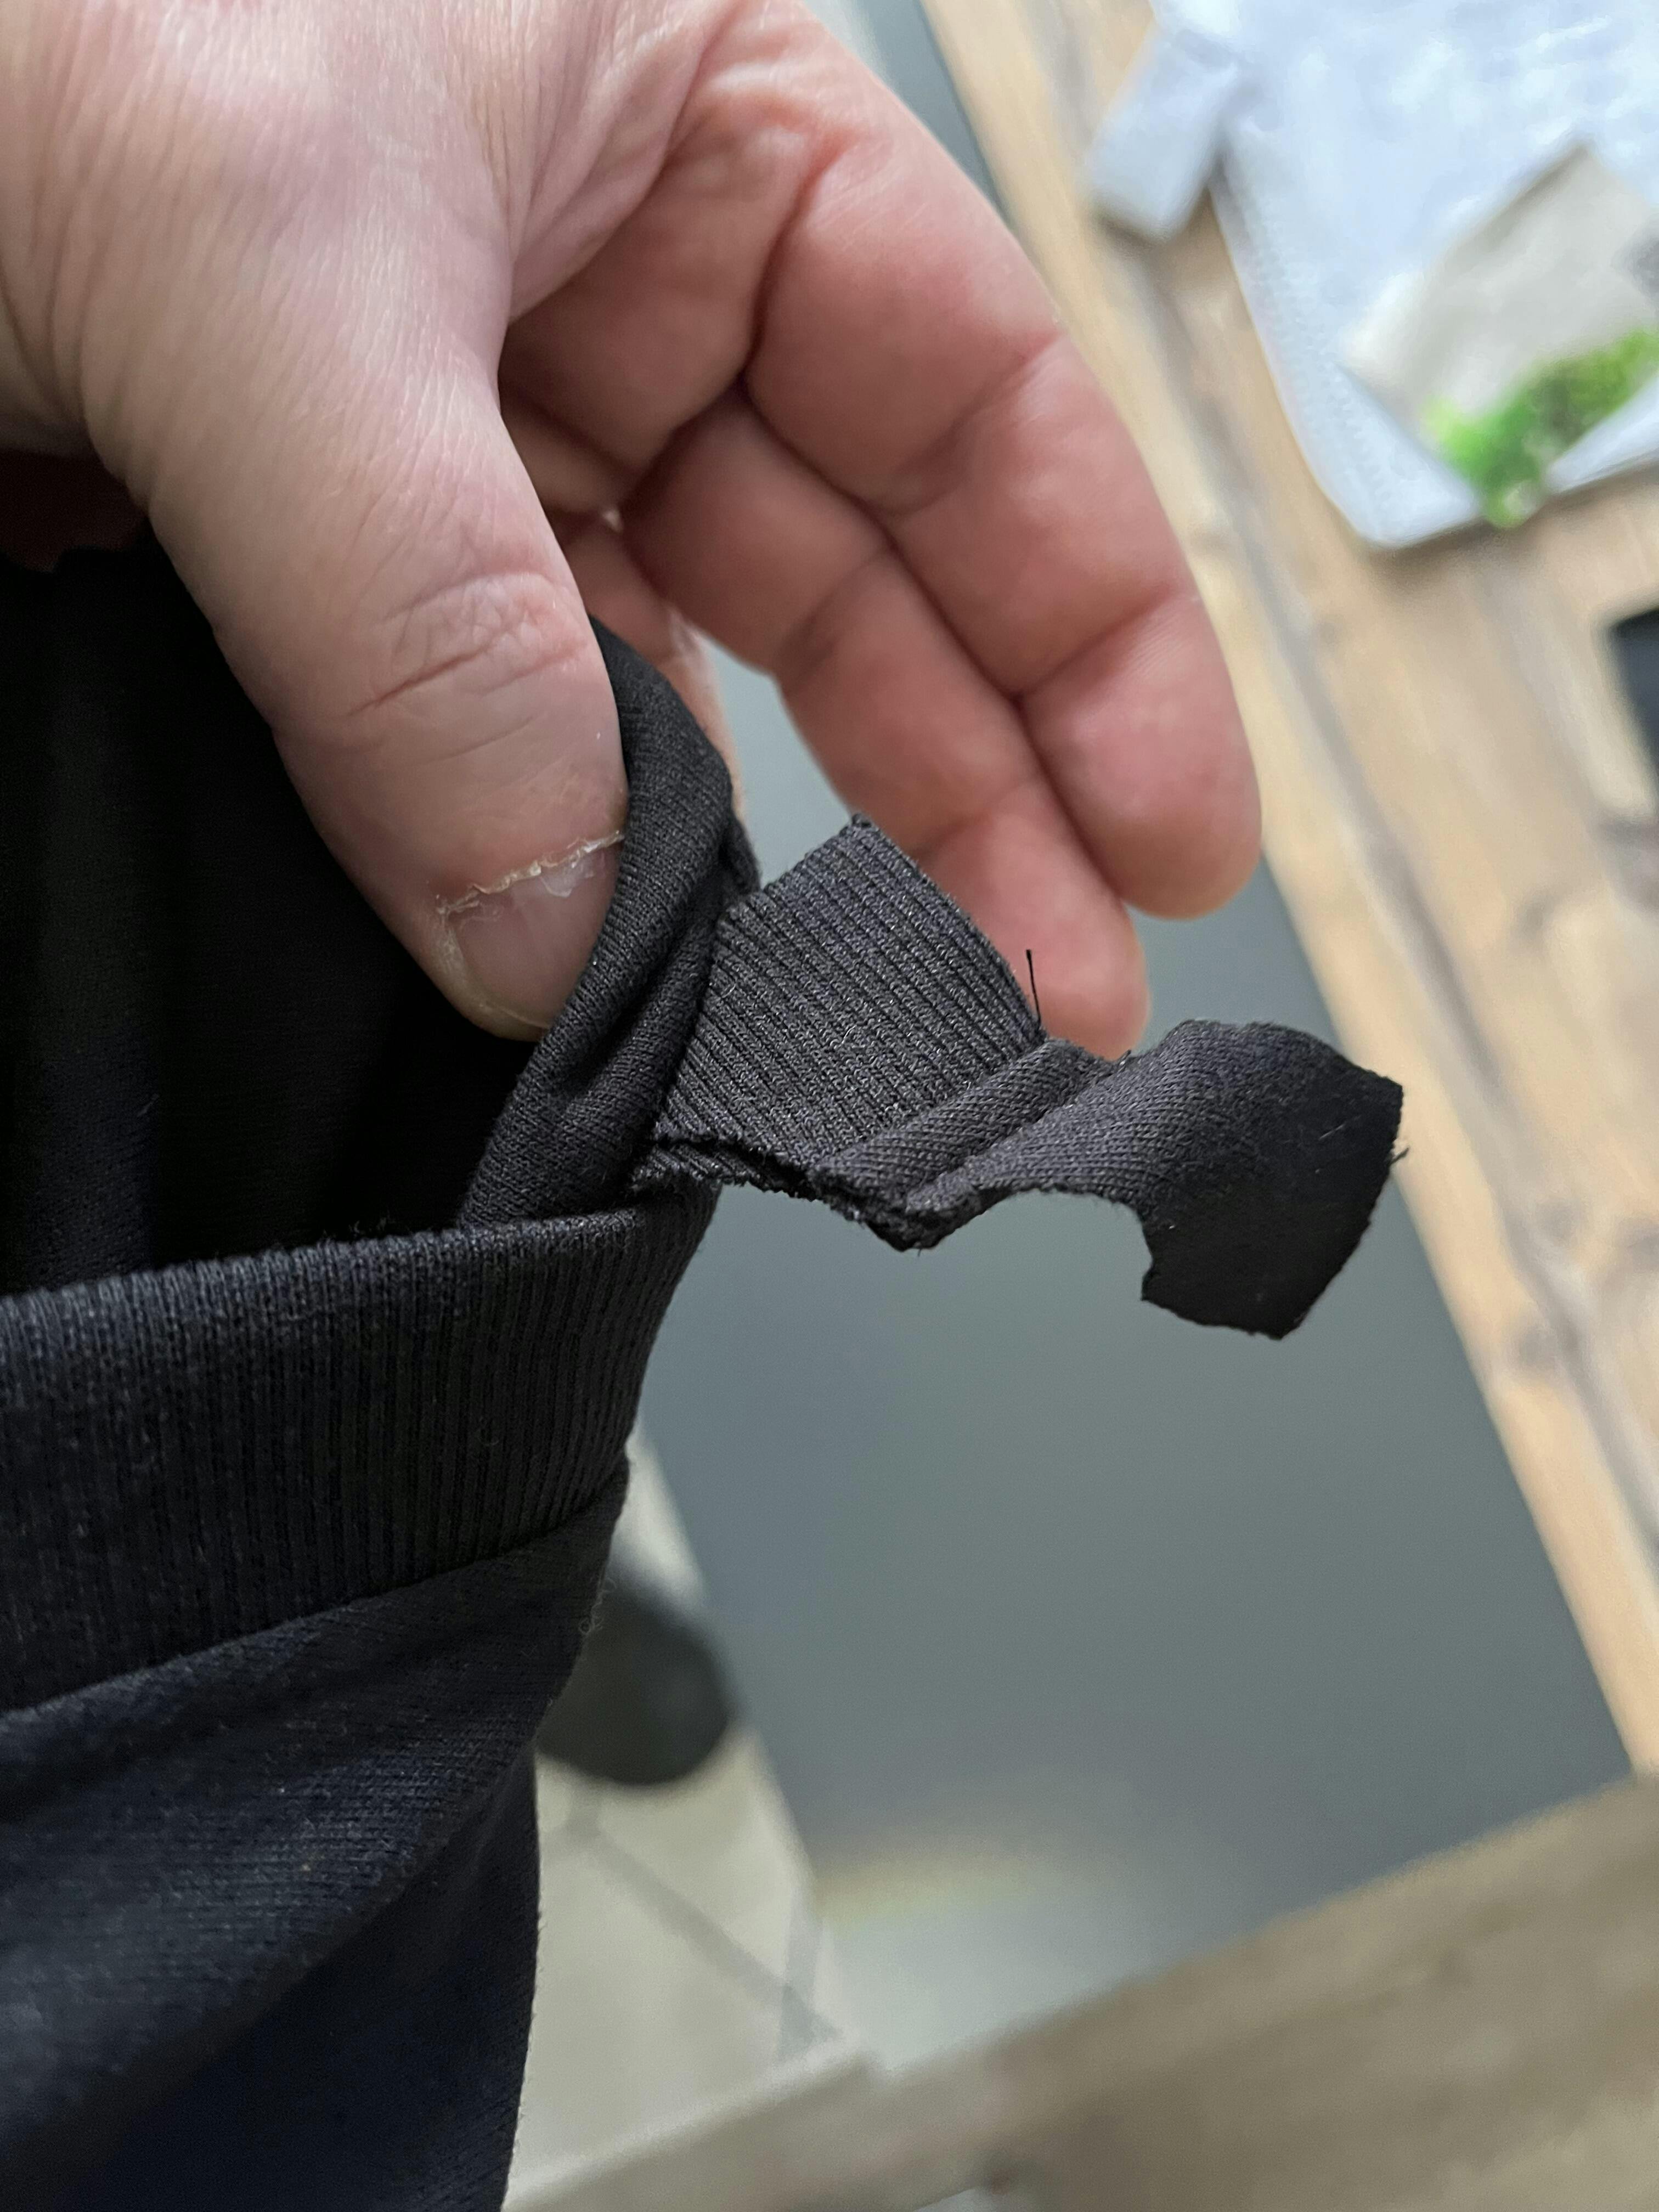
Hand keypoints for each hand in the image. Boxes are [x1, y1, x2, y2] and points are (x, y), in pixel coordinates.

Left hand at [0, 0, 1255, 1053]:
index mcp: (695, 119)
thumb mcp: (265, 261)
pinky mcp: (322, 558)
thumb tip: (546, 934)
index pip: (974, 396)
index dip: (1099, 631)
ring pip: (669, 677)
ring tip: (859, 1034)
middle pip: (860, 571)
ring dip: (756, 858)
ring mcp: (465, 428)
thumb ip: (431, 611)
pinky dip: (541, 855)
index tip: (1171, 848)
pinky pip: (479, 728)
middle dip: (980, 792)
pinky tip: (617, 971)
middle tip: (1059, 1009)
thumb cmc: (20, 6)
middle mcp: (605, 276)